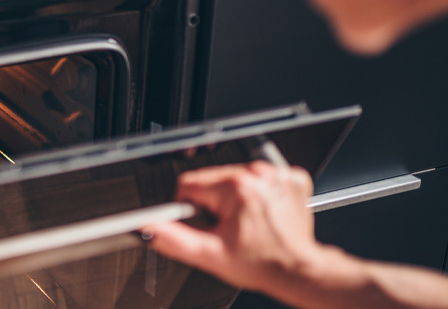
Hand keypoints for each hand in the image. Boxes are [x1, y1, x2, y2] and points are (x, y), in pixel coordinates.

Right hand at [146, 161, 324, 291]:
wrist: (297, 271)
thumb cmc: (261, 264)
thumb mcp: (210, 255)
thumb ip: (174, 238)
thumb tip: (150, 227)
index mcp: (235, 188)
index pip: (189, 184)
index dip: (191, 208)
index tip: (207, 223)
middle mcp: (257, 175)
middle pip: (212, 179)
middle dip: (214, 203)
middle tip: (228, 227)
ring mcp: (276, 175)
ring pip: (233, 177)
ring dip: (234, 198)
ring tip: (246, 222)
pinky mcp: (290, 177)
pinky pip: (260, 178)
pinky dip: (258, 194)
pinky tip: (262, 213)